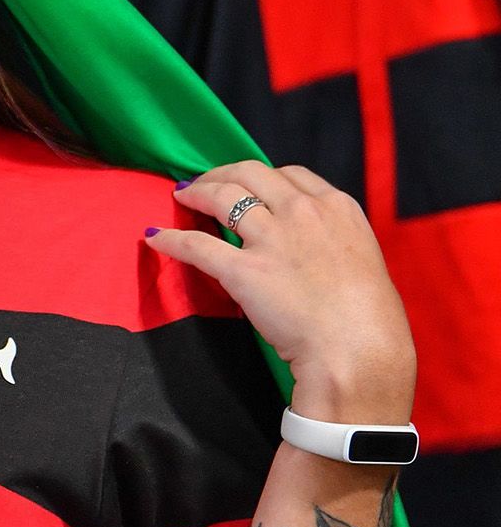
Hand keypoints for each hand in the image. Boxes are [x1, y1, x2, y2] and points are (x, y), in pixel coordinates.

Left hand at [146, 161, 415, 424]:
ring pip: (221, 196)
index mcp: (338, 208)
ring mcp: (271, 238)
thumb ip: (334, 242)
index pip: (290, 174)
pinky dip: (171, 239)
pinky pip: (196, 245)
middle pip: (250, 173)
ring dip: (196, 192)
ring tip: (181, 195)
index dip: (261, 176)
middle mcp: (303, 213)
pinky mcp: (243, 269)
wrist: (359, 354)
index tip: (247, 182)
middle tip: (205, 182)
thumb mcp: (362, 260)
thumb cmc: (370, 320)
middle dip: (223, 173)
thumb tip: (311, 247)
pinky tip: (156, 237)